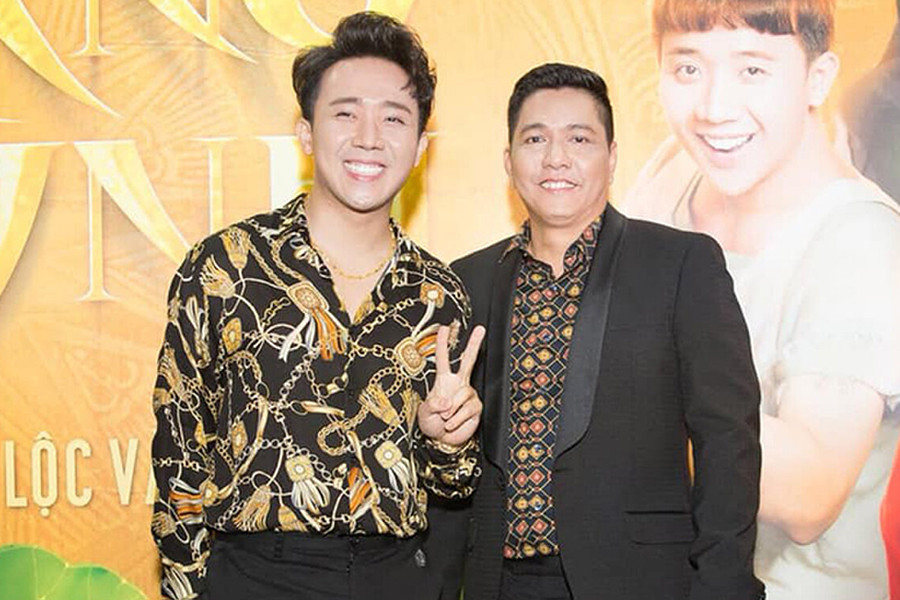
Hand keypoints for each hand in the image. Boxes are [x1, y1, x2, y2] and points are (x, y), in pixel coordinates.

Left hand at [418, 324, 485, 446]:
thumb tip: (445, 401)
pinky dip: (458, 418)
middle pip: (469, 360)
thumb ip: (431, 406)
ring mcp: (468, 395)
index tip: (444, 328)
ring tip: (445, 419)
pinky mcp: (476, 408)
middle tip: (481, 329)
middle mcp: (458, 384)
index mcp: (443, 381)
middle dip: (474, 344)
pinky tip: (453, 423)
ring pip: (464, 394)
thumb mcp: (424, 414)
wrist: (443, 440)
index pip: (443, 359)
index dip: (442, 344)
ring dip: (452, 411)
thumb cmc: (432, 423)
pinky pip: (468, 409)